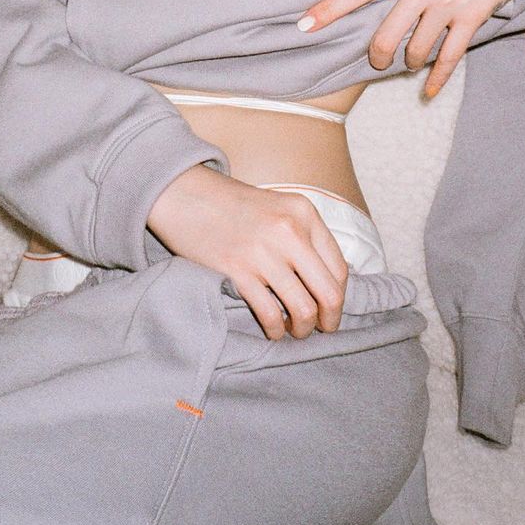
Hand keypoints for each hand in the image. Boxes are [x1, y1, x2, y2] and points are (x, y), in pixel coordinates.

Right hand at [147, 164, 348, 340]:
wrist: (186, 193)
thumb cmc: (232, 204)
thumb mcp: (278, 207)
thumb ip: (303, 236)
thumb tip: (325, 280)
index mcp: (304, 213)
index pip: (339, 268)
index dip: (339, 296)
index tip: (331, 309)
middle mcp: (290, 231)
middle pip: (329, 292)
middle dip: (330, 319)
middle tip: (322, 329)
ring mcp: (264, 252)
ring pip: (303, 309)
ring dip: (302, 328)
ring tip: (294, 331)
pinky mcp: (238, 271)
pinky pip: (270, 313)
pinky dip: (275, 329)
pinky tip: (272, 329)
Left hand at [298, 0, 524, 98]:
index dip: (329, 8)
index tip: (303, 25)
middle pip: (386, 34)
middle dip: (376, 54)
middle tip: (376, 59)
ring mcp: (447, 6)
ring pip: (416, 50)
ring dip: (407, 62)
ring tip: (407, 60)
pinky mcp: (470, 21)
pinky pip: (449, 58)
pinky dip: (437, 79)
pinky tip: (427, 91)